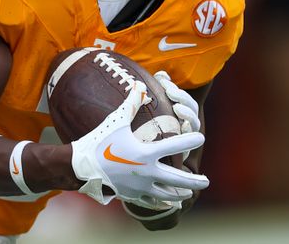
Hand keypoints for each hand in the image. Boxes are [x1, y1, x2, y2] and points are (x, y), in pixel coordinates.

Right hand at [70, 80, 208, 207]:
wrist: (82, 167)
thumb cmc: (100, 141)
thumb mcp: (117, 121)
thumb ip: (131, 103)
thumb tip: (140, 85)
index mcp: (146, 153)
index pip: (175, 146)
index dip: (190, 140)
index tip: (201, 137)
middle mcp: (147, 172)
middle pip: (177, 179)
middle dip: (194, 181)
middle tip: (206, 181)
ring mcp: (140, 187)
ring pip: (167, 193)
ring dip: (180, 192)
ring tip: (189, 193)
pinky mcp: (132, 195)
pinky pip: (151, 201)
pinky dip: (162, 202)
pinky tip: (170, 204)